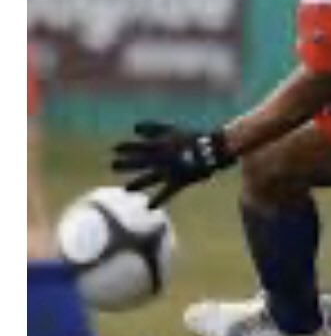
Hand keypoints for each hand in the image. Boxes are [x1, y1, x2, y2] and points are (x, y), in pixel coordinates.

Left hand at [111, 122, 234, 207]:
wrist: (213, 149)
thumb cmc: (191, 137)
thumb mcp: (172, 128)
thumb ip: (153, 128)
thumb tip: (134, 127)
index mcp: (163, 144)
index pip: (140, 145)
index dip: (127, 146)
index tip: (114, 148)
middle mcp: (163, 158)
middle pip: (141, 161)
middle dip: (126, 164)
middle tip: (112, 166)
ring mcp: (170, 171)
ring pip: (150, 178)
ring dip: (137, 183)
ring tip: (126, 189)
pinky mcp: (178, 181)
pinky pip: (167, 192)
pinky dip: (158, 200)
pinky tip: (149, 207)